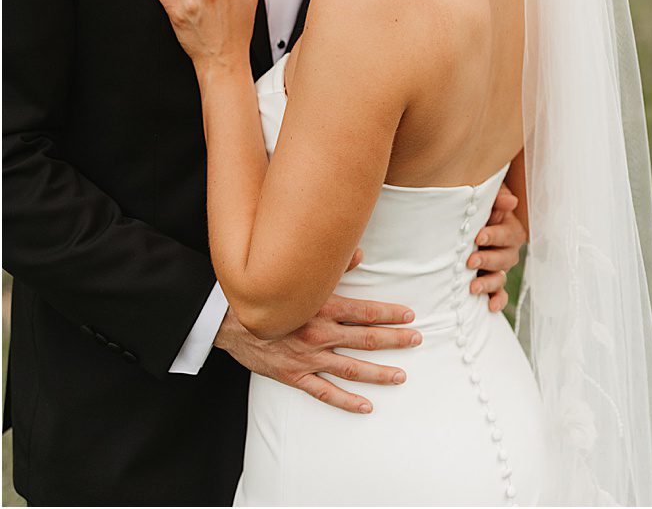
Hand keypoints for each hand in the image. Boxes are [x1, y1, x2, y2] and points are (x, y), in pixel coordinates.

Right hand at [216, 253, 418, 414]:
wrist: (226, 321)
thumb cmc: (266, 297)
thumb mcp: (297, 279)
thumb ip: (331, 268)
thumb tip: (359, 254)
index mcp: (322, 308)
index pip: (365, 312)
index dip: (390, 314)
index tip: (410, 315)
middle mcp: (319, 334)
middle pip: (366, 339)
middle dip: (394, 340)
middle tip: (416, 340)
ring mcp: (307, 358)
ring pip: (351, 368)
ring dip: (378, 373)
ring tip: (400, 376)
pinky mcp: (294, 376)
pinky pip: (324, 392)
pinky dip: (346, 401)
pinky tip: (366, 405)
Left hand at [470, 184, 526, 311]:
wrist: (457, 226)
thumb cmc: (472, 208)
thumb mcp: (486, 198)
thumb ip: (498, 197)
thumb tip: (511, 201)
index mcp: (507, 228)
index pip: (508, 233)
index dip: (495, 235)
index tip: (479, 236)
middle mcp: (507, 250)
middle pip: (506, 257)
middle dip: (488, 260)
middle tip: (470, 261)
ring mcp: (499, 269)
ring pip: (501, 277)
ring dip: (489, 283)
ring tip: (473, 287)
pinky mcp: (491, 284)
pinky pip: (499, 294)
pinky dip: (497, 301)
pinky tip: (490, 307)